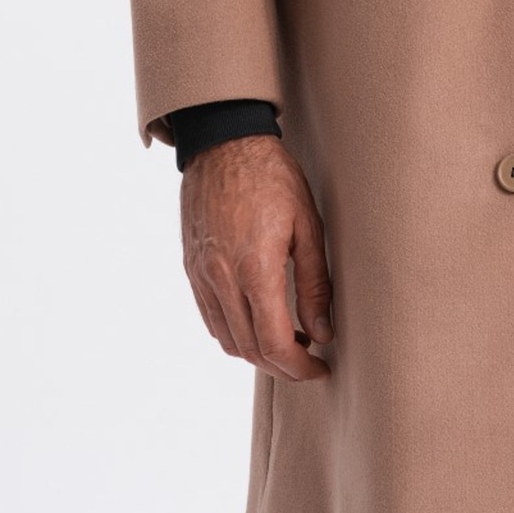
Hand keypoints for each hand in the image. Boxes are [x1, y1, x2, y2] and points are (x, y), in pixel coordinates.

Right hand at [180, 133, 333, 381]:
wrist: (224, 143)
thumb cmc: (272, 177)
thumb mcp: (308, 224)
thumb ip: (315, 283)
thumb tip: (322, 332)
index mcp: (255, 268)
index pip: (274, 343)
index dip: (299, 367)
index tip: (320, 368)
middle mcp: (222, 279)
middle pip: (249, 350)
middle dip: (282, 366)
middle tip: (310, 361)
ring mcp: (202, 276)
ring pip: (227, 340)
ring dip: (257, 353)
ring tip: (288, 342)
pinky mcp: (191, 269)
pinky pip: (210, 318)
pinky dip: (235, 334)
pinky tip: (258, 322)